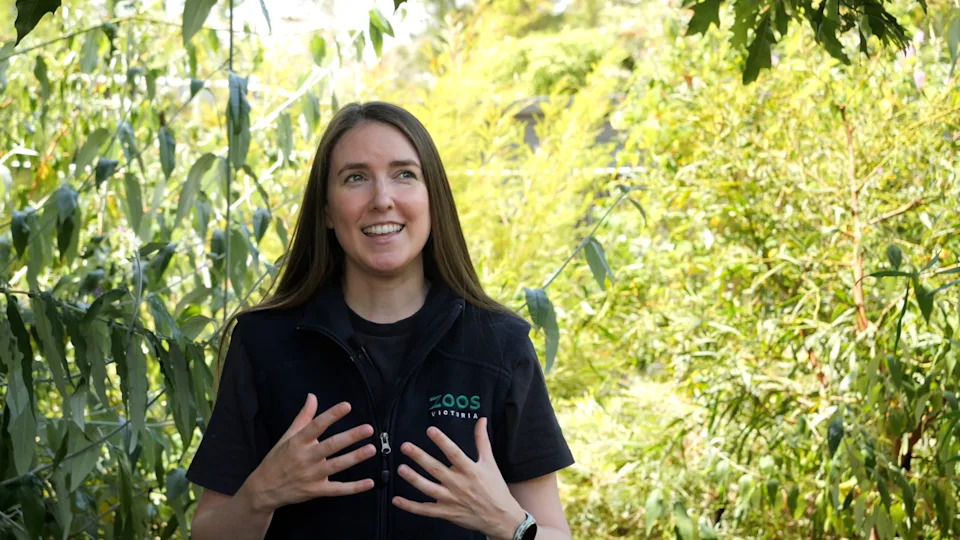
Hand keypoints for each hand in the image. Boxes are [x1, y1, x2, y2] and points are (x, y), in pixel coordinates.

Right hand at [240, 393, 376, 511]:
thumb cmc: (277, 459)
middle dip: (350, 437)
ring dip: (355, 458)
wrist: (264, 489)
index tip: (347, 406)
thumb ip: (303, 417)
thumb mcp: (287, 436)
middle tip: (368, 429)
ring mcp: (311, 476)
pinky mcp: (316, 491)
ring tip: (372, 449)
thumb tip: (312, 396)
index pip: (316, 425)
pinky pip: (337, 489)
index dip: (332, 415)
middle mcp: (305, 458)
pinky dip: (354, 488)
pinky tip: (369, 483)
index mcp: (298, 442)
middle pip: (330, 446)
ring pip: (336, 466)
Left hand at [392, 418, 525, 539]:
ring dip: (413, 479)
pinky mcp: (446, 512)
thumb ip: (482, 440)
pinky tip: (397, 500)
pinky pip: (425, 510)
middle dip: (419, 457)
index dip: (442, 441)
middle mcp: (459, 485)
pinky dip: (410, 506)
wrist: (501, 518)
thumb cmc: (495, 489)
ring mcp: (451, 500)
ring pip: (428, 489)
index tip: (430, 431)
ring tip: (401, 469)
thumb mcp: (490, 462)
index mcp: (470, 471)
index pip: (454, 453)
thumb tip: (481, 420)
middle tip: (406, 447)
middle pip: (436, 469)